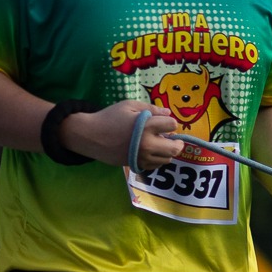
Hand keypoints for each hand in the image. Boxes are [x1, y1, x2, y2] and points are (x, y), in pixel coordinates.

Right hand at [59, 101, 184, 168]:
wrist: (93, 136)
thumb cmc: (110, 117)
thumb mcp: (129, 106)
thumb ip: (151, 109)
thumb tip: (168, 112)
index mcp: (146, 126)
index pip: (172, 125)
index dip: (171, 122)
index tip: (166, 122)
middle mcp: (148, 144)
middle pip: (175, 148)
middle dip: (178, 143)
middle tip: (176, 139)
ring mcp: (144, 157)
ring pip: (167, 159)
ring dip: (168, 151)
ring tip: (161, 144)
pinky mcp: (138, 165)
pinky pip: (157, 165)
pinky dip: (159, 158)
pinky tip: (152, 151)